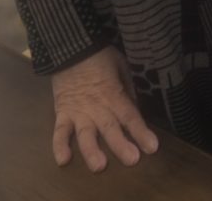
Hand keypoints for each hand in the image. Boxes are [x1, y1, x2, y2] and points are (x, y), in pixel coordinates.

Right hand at [51, 46, 158, 172]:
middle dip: (121, 144)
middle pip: (110, 128)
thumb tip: (135, 110)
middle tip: (132, 160)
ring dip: (91, 150)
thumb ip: (128, 89)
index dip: (141, 131)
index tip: (152, 147)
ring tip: (98, 166)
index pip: (130, 115)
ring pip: (85, 134)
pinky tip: (63, 160)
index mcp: (114, 94)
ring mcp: (78, 111)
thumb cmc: (100, 56)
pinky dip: (59, 145)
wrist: (71, 47)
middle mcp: (97, 106)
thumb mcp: (120, 65)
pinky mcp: (62, 112)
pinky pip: (59, 130)